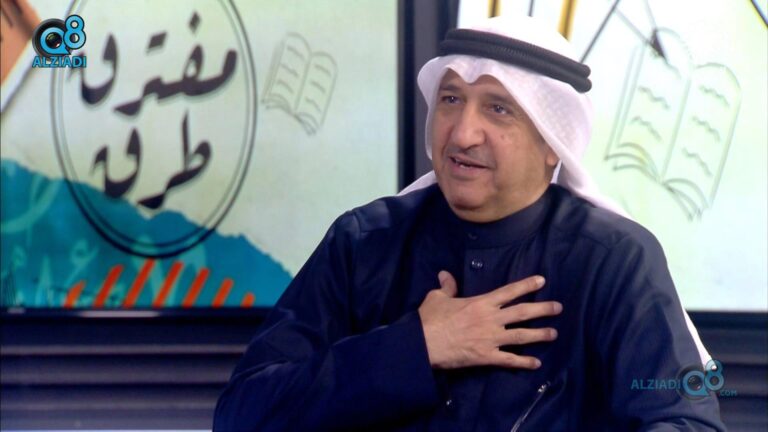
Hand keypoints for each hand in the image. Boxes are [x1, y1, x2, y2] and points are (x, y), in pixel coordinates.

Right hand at [418, 271, 561, 369]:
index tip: (542, 281)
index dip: (526, 285)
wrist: (424, 344)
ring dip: (540, 335)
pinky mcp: (486, 357)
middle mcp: (491, 319)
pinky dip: (524, 362)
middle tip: (558, 307)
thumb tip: (445, 274)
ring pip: (522, 336)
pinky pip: (509, 360)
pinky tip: (536, 364)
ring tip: (554, 334)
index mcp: (481, 303)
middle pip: (523, 312)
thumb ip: (447, 286)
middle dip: (543, 309)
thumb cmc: (430, 319)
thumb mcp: (437, 297)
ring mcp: (491, 339)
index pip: (509, 291)